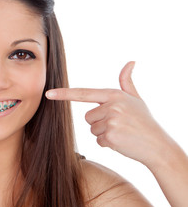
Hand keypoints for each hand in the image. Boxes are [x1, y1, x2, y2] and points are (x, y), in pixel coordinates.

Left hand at [45, 62, 176, 168]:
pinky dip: (108, 143)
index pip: (84, 93)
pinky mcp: (111, 136)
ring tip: (121, 133)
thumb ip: (126, 82)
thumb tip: (131, 62)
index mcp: (114, 95)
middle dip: (100, 123)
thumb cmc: (144, 121)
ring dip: (104, 133)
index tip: (48, 94)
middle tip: (118, 125)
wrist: (157, 144)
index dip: (65, 94)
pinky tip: (122, 141)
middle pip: (88, 117)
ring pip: (92, 129)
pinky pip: (98, 141)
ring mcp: (111, 121)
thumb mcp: (136, 99)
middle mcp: (111, 106)